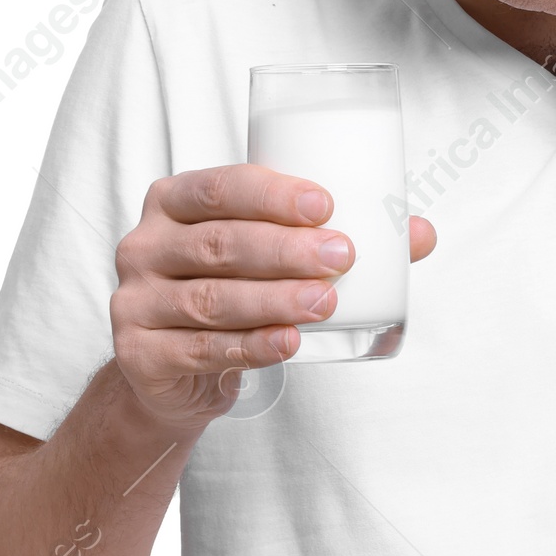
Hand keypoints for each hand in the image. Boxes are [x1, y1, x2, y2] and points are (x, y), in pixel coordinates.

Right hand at [110, 163, 436, 427]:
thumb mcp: (270, 255)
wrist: (172, 367)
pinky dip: (252, 346)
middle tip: (341, 256)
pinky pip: (203, 349)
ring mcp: (136, 301)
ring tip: (327, 301)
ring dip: (275, 299)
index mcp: (174, 202)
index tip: (325, 204)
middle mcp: (145, 245)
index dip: (271, 194)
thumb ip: (334, 237)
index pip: (219, 187)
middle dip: (285, 249)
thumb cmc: (233, 288)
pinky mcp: (140, 354)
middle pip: (219, 243)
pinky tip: (290, 342)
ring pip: (213, 298)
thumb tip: (419, 233)